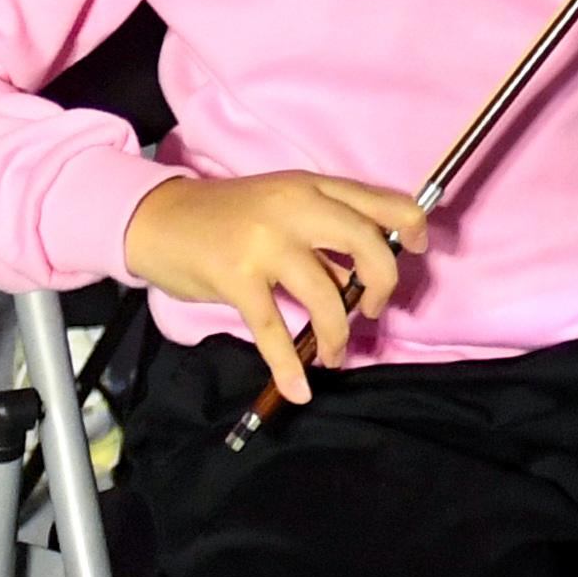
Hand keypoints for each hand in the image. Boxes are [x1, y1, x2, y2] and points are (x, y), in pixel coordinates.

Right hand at [124, 171, 428, 408]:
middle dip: (383, 285)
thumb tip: (363, 283)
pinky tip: (301, 390)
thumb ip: (323, 239)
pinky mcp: (236, 276)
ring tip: (334, 354)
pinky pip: (274, 330)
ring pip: (327, 294)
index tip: (417, 252)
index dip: (413, 227)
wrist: (160, 220)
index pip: (383, 200)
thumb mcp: (282, 211)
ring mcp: (266, 241)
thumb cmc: (227, 219)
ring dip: (337, 335)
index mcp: (312, 186)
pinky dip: (290, 366)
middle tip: (372, 310)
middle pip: (368, 243)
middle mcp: (296, 207)